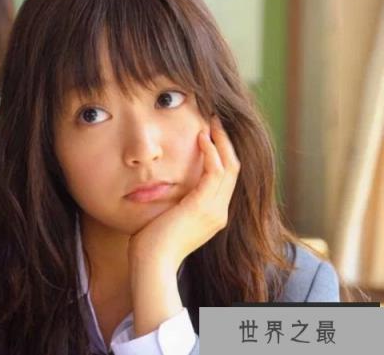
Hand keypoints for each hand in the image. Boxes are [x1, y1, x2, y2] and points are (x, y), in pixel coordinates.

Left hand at [129, 115, 240, 270]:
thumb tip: (165, 187)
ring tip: (211, 122)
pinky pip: (215, 171)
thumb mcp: (169, 217)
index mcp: (213, 215)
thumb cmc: (152, 242)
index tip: (211, 135)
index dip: (222, 155)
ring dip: (221, 141)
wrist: (152, 263)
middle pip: (233, 169)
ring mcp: (214, 210)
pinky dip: (211, 152)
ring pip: (229, 167)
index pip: (225, 179)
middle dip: (226, 143)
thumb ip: (175, 202)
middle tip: (216, 121)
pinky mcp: (203, 206)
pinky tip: (202, 138)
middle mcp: (219, 212)